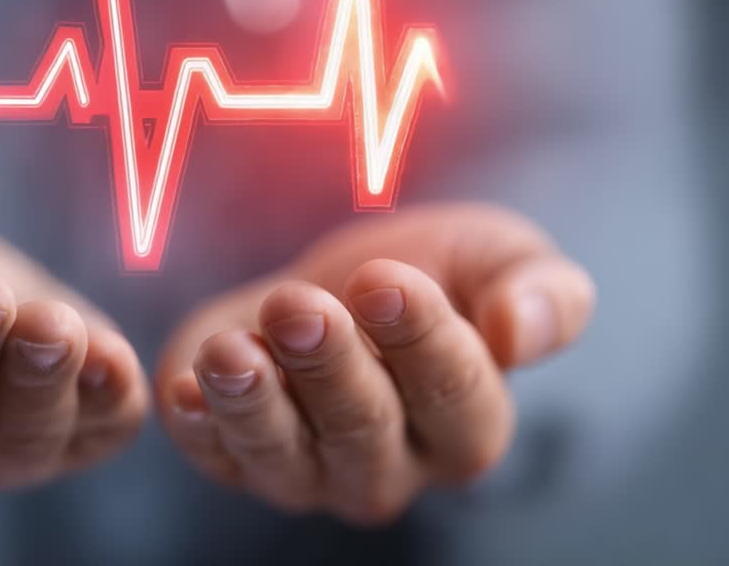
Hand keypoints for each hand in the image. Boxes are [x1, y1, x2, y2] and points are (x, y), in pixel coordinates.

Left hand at [155, 203, 594, 524]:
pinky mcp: (235, 455)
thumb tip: (523, 330)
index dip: (420, 338)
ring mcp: (308, 471)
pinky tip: (186, 388)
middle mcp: (389, 468)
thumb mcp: (498, 257)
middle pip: (363, 431)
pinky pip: (216, 456)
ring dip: (253, 403)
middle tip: (298, 306)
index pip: (454, 396)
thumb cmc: (429, 273)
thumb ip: (543, 292)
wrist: (335, 281)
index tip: (385, 280)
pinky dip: (199, 426)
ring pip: (283, 456)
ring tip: (230, 351)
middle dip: (329, 366)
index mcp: (466, 424)